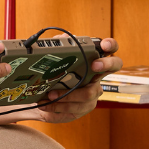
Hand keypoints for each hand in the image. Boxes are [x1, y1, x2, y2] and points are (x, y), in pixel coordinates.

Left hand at [0, 35, 119, 125]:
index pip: (109, 48)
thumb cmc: (44, 75)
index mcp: (88, 59)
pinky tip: (46, 106)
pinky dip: (58, 108)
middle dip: (105, 65)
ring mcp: (92, 92)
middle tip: (93, 65)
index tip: (102, 45)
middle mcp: (96, 75)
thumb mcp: (47, 59)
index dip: (109, 45)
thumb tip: (58, 38)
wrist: (34, 98)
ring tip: (49, 95)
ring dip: (69, 95)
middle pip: (113, 66)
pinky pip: (75, 110)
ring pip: (89, 94)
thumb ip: (54, 47)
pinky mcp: (82, 108)